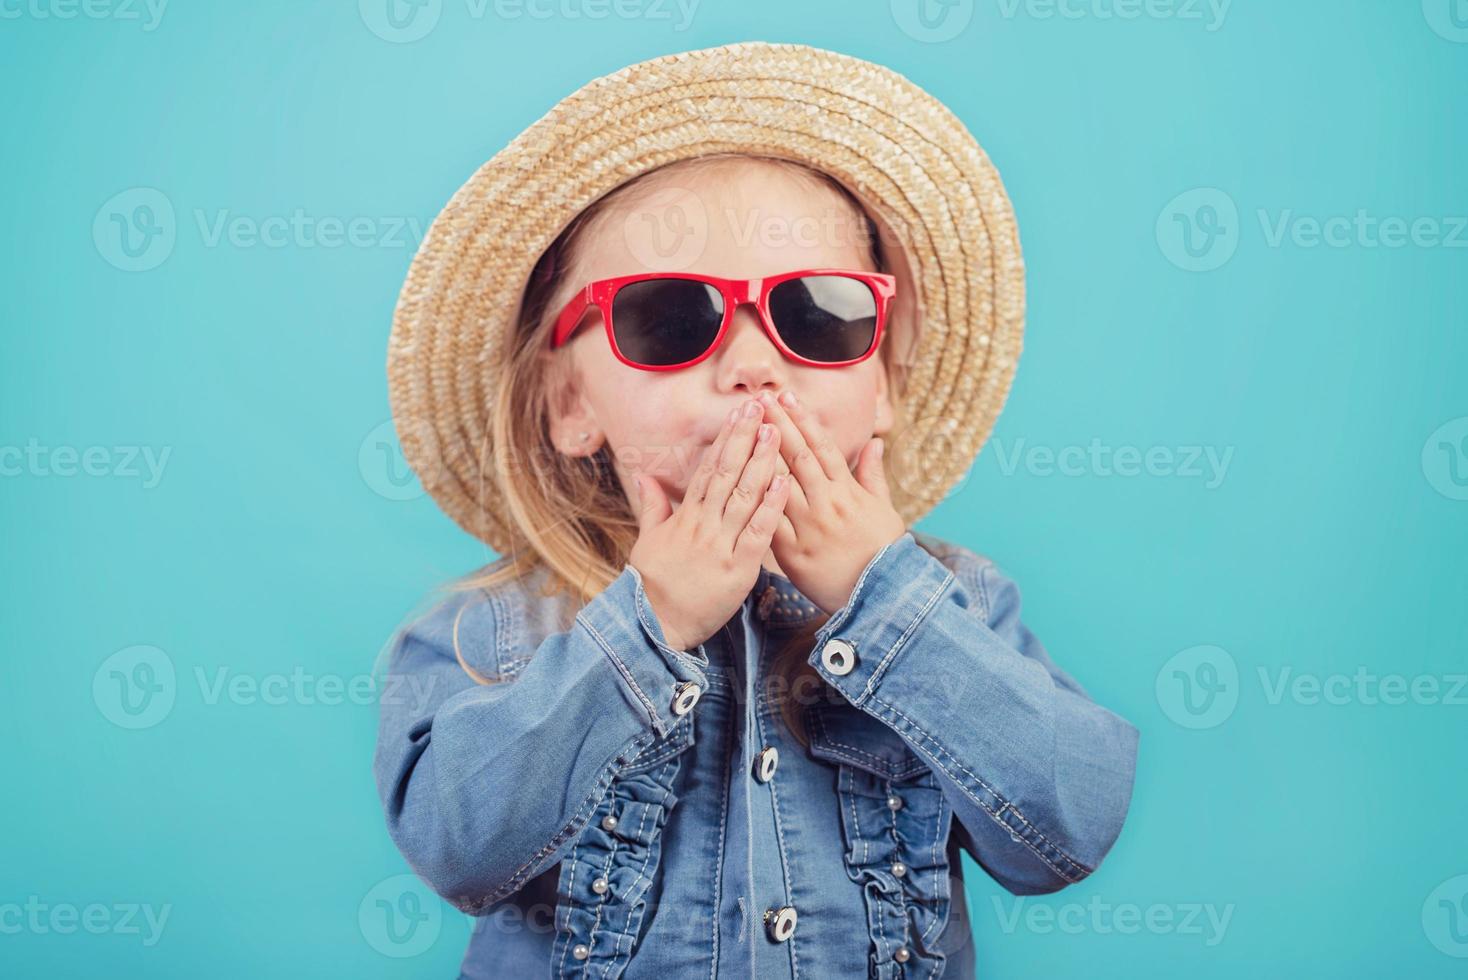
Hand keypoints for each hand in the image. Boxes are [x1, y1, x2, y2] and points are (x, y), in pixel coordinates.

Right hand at [628, 398, 791, 651]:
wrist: (655, 623)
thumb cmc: (654, 584)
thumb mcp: (648, 540)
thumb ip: (652, 505)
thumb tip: (642, 474)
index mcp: (686, 517)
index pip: (709, 469)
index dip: (725, 439)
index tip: (739, 413)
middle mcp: (703, 525)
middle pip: (727, 474)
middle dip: (744, 439)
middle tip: (760, 408)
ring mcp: (721, 545)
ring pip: (744, 496)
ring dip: (761, 462)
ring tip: (775, 432)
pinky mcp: (738, 569)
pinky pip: (758, 533)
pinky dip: (771, 507)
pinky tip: (783, 483)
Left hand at [755, 389, 906, 614]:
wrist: (881, 596)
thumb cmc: (883, 552)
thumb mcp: (883, 509)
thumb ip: (872, 474)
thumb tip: (874, 441)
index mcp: (847, 491)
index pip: (822, 446)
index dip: (803, 418)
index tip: (786, 395)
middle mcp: (827, 503)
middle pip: (797, 456)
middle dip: (776, 425)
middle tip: (758, 399)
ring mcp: (808, 527)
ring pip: (779, 483)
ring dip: (759, 454)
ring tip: (742, 430)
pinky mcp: (792, 553)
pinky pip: (768, 522)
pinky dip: (753, 501)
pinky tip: (735, 482)